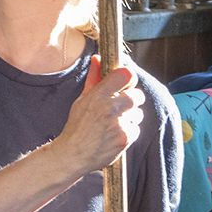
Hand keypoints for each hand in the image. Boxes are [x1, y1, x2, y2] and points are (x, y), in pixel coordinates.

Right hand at [58, 57, 145, 177]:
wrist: (73, 154)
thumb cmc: (77, 126)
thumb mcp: (83, 99)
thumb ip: (94, 77)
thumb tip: (98, 58)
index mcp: (99, 94)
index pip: (126, 74)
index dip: (129, 78)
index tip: (126, 84)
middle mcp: (110, 108)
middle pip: (138, 95)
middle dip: (132, 100)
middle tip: (121, 107)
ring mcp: (119, 124)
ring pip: (138, 114)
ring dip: (130, 118)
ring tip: (113, 124)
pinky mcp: (125, 138)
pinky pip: (136, 129)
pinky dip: (128, 132)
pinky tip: (114, 135)